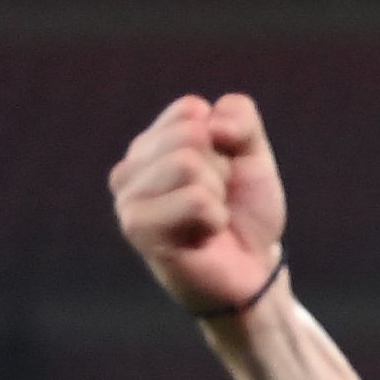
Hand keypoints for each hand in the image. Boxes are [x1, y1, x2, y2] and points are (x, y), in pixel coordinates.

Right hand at [111, 93, 286, 316]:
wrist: (252, 268)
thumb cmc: (244, 211)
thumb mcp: (253, 154)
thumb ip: (240, 117)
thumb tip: (209, 123)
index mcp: (152, 143)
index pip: (190, 110)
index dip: (225, 142)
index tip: (224, 173)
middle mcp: (129, 167)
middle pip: (189, 135)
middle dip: (220, 170)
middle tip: (217, 201)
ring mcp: (127, 197)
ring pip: (187, 164)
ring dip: (216, 195)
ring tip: (208, 219)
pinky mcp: (136, 226)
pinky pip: (194, 200)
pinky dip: (214, 218)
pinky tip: (202, 235)